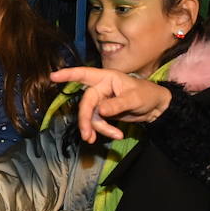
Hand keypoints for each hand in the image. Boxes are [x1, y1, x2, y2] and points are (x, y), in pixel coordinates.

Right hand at [48, 66, 171, 143]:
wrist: (156, 108)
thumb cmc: (147, 95)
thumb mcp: (134, 99)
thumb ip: (117, 104)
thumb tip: (100, 110)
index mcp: (106, 78)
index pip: (84, 74)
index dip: (68, 75)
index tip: (53, 76)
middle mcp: (101, 88)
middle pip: (86, 103)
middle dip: (86, 120)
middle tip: (87, 135)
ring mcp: (101, 101)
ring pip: (91, 116)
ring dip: (97, 128)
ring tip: (113, 136)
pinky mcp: (104, 113)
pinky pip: (98, 122)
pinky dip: (105, 130)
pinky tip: (117, 135)